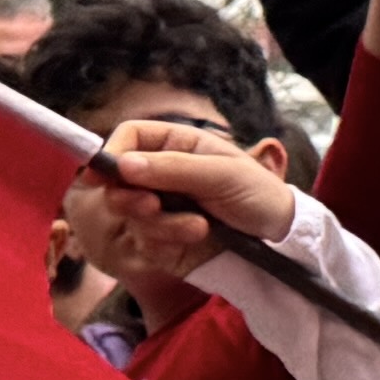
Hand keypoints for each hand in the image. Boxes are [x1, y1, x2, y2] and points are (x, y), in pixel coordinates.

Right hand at [63, 115, 301, 294]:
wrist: (278, 240)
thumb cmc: (258, 194)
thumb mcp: (223, 174)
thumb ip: (173, 168)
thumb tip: (122, 164)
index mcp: (177, 146)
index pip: (129, 138)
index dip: (111, 153)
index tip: (101, 175)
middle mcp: (161, 175)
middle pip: (116, 181)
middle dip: (129, 197)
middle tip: (152, 205)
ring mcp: (159, 208)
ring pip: (128, 214)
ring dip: (159, 222)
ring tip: (197, 226)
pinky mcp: (160, 240)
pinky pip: (144, 241)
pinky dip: (168, 240)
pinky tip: (199, 236)